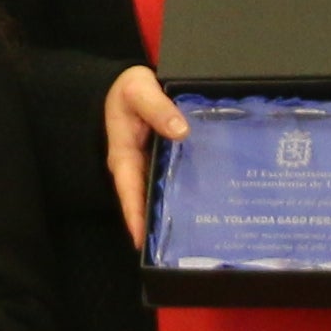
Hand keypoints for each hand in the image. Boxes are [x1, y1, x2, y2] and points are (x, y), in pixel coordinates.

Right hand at [101, 65, 185, 247]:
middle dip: (157, 223)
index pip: (128, 191)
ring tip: (197, 231)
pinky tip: (206, 198)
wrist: (131, 83)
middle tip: (176, 247)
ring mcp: (149, 166)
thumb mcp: (139, 91)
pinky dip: (185, 189)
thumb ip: (158, 109)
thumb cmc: (128, 89)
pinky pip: (172, 179)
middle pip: (145, 201)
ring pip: (160, 193)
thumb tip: (181, 131)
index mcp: (123, 155)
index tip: (142, 240)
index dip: (134, 215)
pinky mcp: (162, 160)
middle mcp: (135, 166)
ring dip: (173, 210)